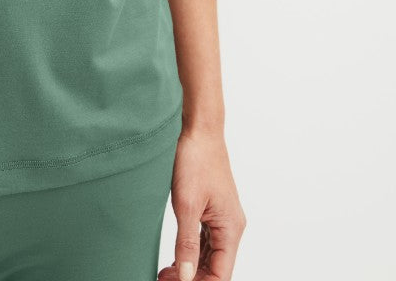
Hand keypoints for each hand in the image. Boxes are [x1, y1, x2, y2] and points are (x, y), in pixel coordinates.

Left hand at [157, 126, 246, 280]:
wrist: (198, 129)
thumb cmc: (195, 160)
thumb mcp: (186, 205)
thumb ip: (187, 244)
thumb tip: (187, 277)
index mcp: (231, 229)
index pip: (221, 275)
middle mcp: (231, 227)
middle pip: (216, 268)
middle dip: (193, 278)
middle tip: (164, 279)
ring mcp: (222, 219)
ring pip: (211, 256)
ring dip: (191, 268)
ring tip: (166, 273)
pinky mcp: (212, 210)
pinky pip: (206, 241)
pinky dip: (192, 252)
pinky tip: (176, 258)